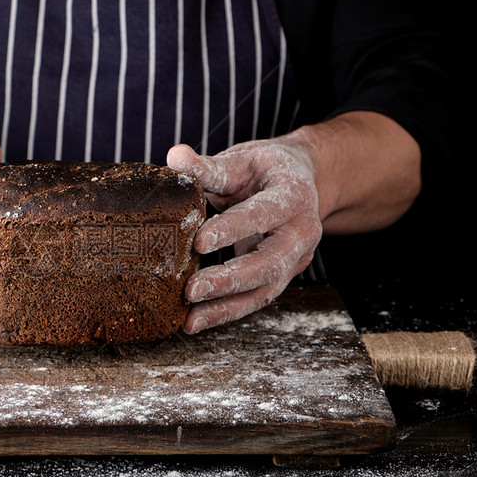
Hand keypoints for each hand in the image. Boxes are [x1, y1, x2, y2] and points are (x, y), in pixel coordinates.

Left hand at [166, 137, 322, 333]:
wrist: (301, 183)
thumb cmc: (264, 171)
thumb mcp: (240, 162)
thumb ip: (208, 166)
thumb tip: (174, 156)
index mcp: (294, 195)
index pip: (263, 214)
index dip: (233, 228)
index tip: (199, 241)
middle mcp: (301, 233)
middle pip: (269, 263)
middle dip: (230, 279)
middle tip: (191, 289)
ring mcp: (294, 260)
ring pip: (264, 291)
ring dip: (225, 307)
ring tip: (190, 319)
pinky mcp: (280, 278)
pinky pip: (254, 300)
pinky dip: (225, 312)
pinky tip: (195, 321)